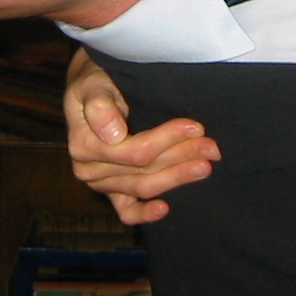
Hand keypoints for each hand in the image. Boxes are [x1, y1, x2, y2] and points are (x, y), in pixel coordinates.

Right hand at [63, 49, 221, 224]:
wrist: (91, 90)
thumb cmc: (94, 81)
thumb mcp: (92, 83)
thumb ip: (100, 105)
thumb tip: (113, 133)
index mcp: (84, 144)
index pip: (134, 151)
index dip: (167, 140)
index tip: (195, 126)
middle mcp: (89, 169)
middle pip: (144, 170)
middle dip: (181, 157)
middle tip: (212, 147)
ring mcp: (101, 183)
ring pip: (143, 187)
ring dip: (177, 177)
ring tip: (206, 165)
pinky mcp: (111, 190)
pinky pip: (126, 211)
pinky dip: (144, 214)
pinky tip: (165, 208)